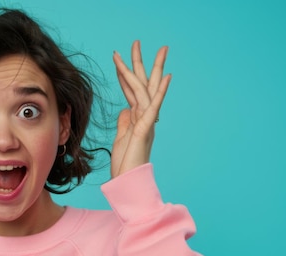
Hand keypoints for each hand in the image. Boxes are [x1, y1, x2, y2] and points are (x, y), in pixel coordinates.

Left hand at [110, 41, 170, 177]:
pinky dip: (160, 92)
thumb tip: (126, 108)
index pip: (132, 92)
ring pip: (146, 91)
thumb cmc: (126, 164)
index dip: (126, 75)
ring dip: (148, 69)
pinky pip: (153, 108)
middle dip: (141, 63)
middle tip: (139, 42)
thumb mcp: (122, 138)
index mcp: (138, 119)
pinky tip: (166, 77)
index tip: (119, 59)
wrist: (128, 183)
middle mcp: (145, 117)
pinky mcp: (145, 130)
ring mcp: (147, 123)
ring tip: (153, 49)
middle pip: (143, 85)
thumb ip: (125, 122)